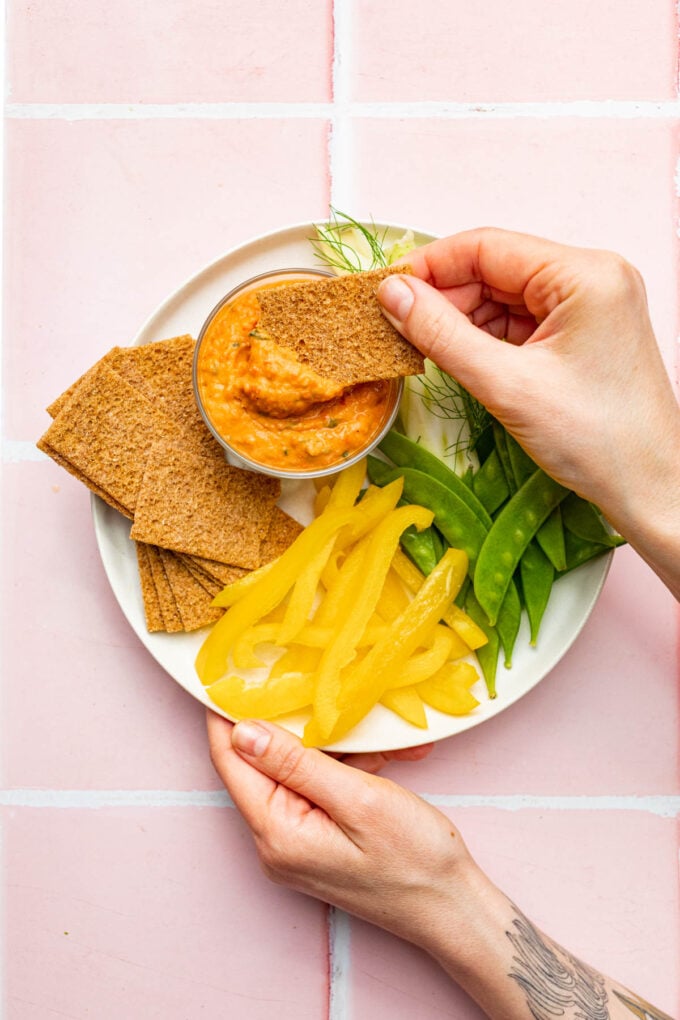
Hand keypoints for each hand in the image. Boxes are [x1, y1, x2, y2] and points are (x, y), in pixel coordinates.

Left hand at [206, 712, 481, 955]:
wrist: (452, 909)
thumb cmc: (413, 860)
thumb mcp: (359, 799)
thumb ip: (297, 764)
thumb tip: (241, 731)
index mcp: (276, 832)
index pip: (231, 759)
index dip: (226, 712)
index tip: (234, 668)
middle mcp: (275, 841)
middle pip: (265, 762)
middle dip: (299, 725)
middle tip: (321, 689)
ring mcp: (295, 843)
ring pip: (298, 770)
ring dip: (335, 748)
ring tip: (377, 739)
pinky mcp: (316, 840)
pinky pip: (319, 788)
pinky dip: (348, 769)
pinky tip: (382, 760)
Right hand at [378, 228, 679, 595]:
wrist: (648, 486)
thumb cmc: (594, 439)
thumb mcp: (505, 384)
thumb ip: (441, 334)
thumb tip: (392, 294)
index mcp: (584, 274)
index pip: (488, 246)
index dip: (431, 265)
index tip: (387, 292)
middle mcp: (592, 277)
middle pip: (496, 268)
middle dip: (446, 297)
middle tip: (400, 328)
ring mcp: (591, 304)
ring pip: (505, 296)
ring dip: (463, 319)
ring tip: (427, 349)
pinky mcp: (585, 331)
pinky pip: (523, 320)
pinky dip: (488, 337)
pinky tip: (462, 358)